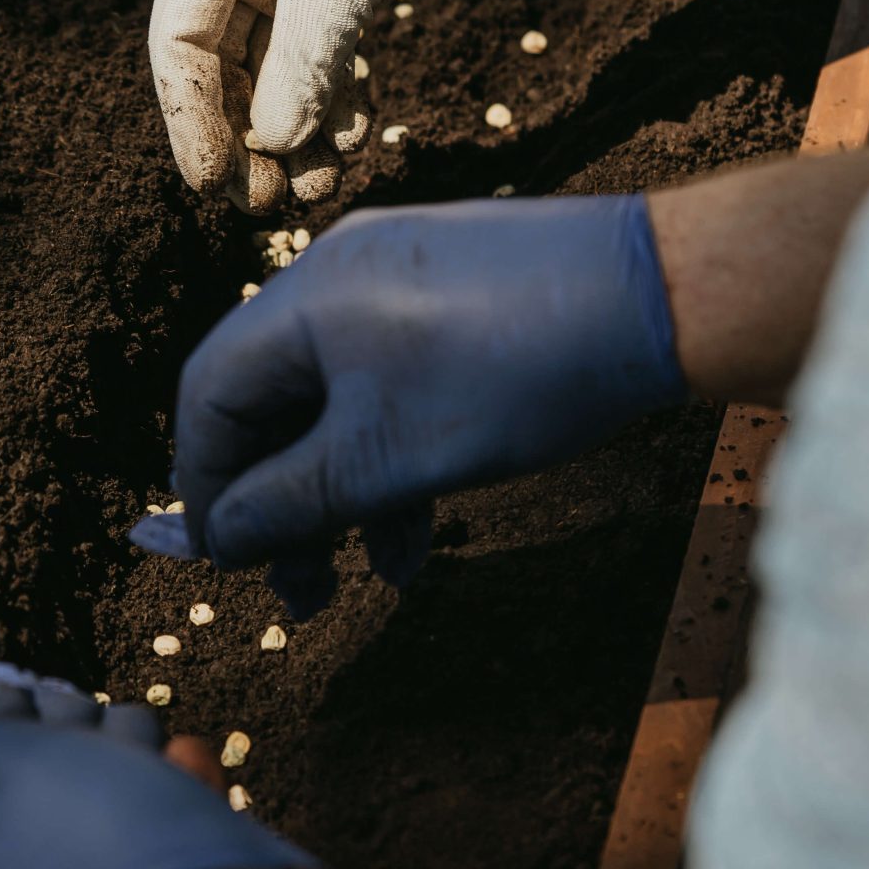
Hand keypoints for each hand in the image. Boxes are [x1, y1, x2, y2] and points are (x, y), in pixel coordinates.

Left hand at [0, 663, 313, 868]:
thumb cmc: (93, 848)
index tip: (12, 706)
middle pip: (31, 771)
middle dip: (62, 727)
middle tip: (80, 733)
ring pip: (106, 778)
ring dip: (125, 744)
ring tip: (141, 755)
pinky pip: (166, 808)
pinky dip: (175, 779)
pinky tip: (185, 768)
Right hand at [132, 196, 688, 616]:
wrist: (662, 295)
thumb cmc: (519, 372)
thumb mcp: (390, 459)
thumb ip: (293, 503)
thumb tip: (222, 538)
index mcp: (303, 299)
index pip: (208, 396)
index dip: (206, 488)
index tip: (233, 563)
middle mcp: (338, 276)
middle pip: (270, 402)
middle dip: (282, 504)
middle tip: (305, 592)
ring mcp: (399, 281)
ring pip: (337, 402)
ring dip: (345, 493)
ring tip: (385, 573)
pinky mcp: (454, 296)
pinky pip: (392, 383)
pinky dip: (394, 454)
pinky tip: (426, 526)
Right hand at [149, 0, 545, 211]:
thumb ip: (302, 67)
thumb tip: (274, 146)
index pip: (178, 47)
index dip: (192, 122)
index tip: (215, 185)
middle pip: (220, 69)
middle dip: (246, 139)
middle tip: (268, 205)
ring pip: (272, 71)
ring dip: (294, 131)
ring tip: (320, 185)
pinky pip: (315, 57)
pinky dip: (331, 100)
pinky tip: (352, 140)